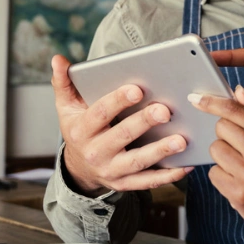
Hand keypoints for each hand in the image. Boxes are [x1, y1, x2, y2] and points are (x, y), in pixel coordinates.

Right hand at [52, 55, 191, 195]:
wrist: (78, 168)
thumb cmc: (79, 130)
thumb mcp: (66, 108)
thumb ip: (64, 83)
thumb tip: (58, 59)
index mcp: (82, 130)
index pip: (100, 113)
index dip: (117, 101)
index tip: (137, 89)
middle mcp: (96, 152)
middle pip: (122, 136)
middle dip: (144, 123)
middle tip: (166, 110)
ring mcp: (111, 170)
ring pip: (138, 162)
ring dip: (160, 151)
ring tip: (181, 139)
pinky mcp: (125, 183)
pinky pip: (147, 182)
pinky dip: (167, 176)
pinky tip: (185, 165)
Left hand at [189, 86, 243, 235]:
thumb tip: (237, 91)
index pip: (235, 111)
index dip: (212, 103)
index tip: (196, 99)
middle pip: (221, 128)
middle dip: (224, 136)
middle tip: (238, 149)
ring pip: (215, 150)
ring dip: (222, 157)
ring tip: (238, 167)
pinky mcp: (240, 192)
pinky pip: (214, 173)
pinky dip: (221, 177)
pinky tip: (236, 181)